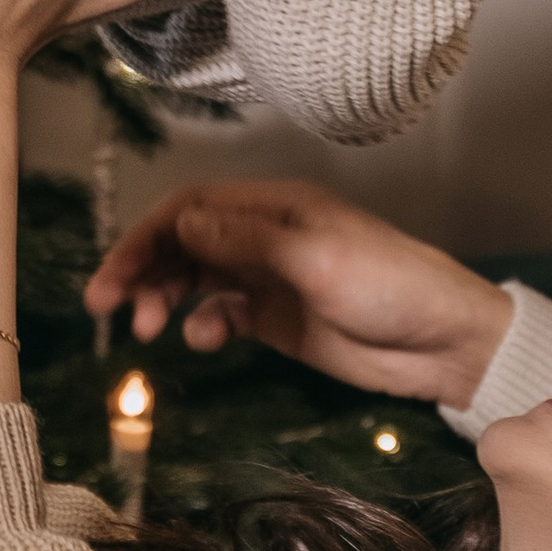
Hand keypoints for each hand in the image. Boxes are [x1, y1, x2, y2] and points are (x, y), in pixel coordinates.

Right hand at [88, 179, 511, 409]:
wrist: (444, 343)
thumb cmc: (392, 286)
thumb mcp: (316, 258)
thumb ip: (247, 241)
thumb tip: (182, 220)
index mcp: (276, 207)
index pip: (192, 207)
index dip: (147, 235)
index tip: (116, 273)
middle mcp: (266, 237)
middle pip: (184, 242)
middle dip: (142, 268)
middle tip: (106, 306)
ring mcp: (270, 279)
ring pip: (196, 278)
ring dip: (165, 298)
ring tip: (148, 330)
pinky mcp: (278, 319)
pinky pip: (223, 314)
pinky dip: (203, 325)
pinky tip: (202, 340)